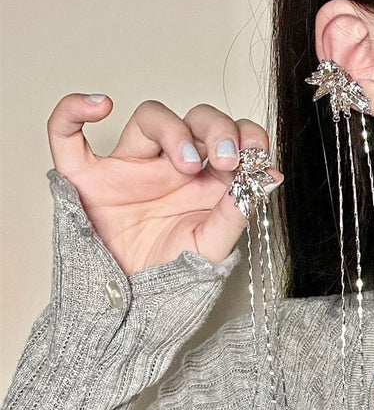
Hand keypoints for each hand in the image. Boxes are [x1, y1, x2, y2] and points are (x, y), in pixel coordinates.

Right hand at [47, 94, 282, 275]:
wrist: (135, 304)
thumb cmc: (174, 273)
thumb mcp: (213, 245)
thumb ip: (238, 210)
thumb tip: (271, 175)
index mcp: (206, 179)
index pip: (231, 135)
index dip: (246, 134)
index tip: (256, 155)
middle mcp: (172, 165)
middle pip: (195, 118)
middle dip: (215, 129)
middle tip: (224, 160)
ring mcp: (131, 168)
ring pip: (148, 117)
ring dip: (171, 129)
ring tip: (184, 164)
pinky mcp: (88, 179)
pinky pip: (67, 136)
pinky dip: (72, 112)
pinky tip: (98, 105)